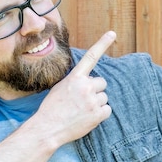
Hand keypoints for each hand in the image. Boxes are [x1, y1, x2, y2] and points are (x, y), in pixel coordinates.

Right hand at [36, 31, 116, 145]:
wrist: (48, 128)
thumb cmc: (52, 109)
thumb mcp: (60, 88)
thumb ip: (75, 82)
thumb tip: (88, 81)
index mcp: (75, 77)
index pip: (91, 57)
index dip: (102, 43)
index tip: (112, 33)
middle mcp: (85, 86)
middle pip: (102, 82)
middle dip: (95, 90)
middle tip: (82, 100)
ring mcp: (92, 100)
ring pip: (104, 97)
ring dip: (96, 103)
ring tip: (82, 111)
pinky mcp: (98, 114)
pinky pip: (107, 110)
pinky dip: (100, 114)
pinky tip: (87, 117)